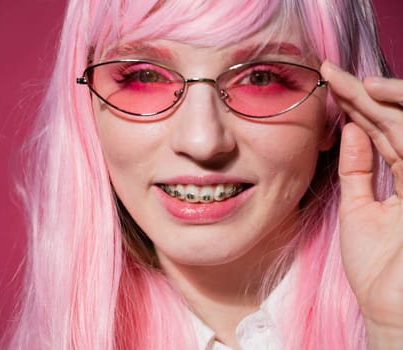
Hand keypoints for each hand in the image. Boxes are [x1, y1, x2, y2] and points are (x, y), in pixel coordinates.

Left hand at [321, 61, 402, 347]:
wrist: (390, 307)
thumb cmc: (377, 268)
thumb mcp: (359, 209)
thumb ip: (358, 169)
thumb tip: (352, 130)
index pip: (384, 132)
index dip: (359, 106)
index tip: (330, 86)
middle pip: (395, 121)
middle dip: (364, 94)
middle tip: (331, 73)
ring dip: (378, 97)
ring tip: (345, 78)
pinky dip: (395, 115)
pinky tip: (369, 96)